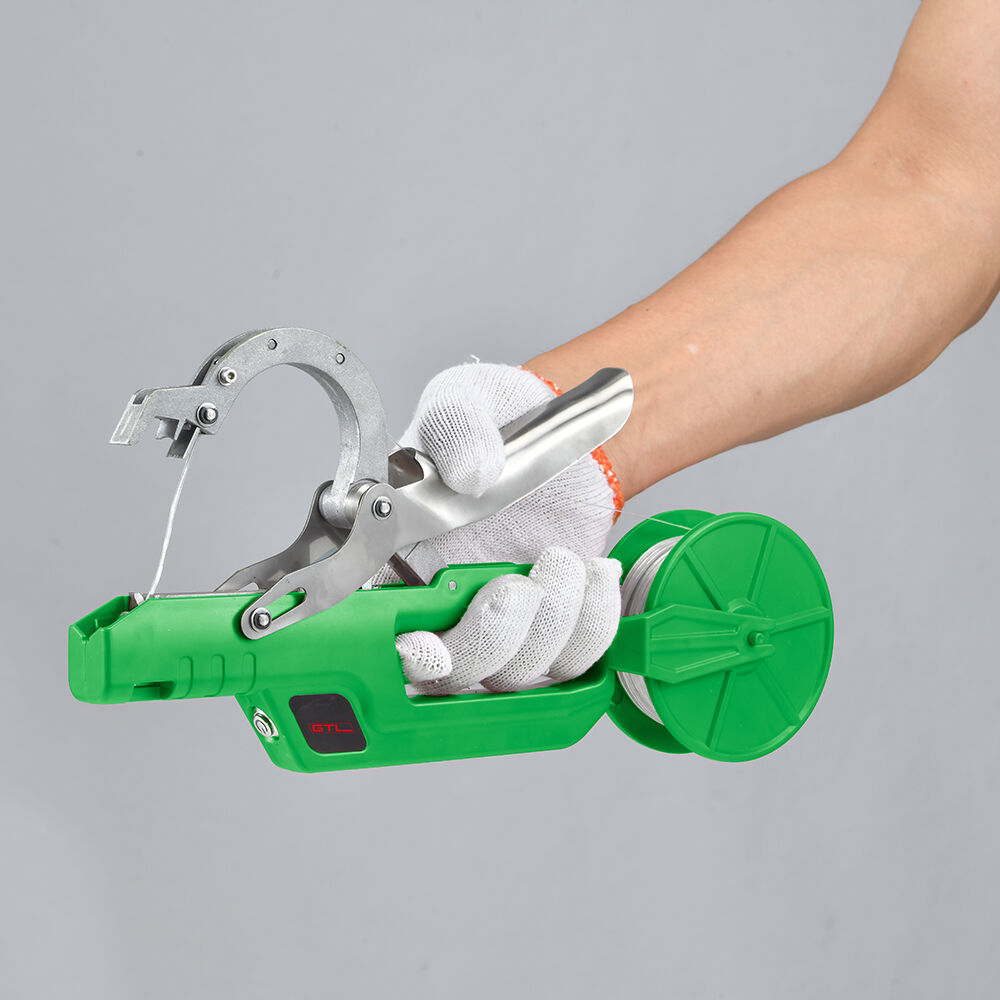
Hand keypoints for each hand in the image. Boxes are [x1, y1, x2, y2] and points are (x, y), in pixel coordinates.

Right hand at [390, 362, 623, 693]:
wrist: (556, 428)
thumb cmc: (494, 418)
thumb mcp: (464, 401)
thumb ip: (456, 428)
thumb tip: (468, 474)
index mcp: (392, 557)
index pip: (372, 631)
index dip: (393, 653)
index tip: (423, 645)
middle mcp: (438, 602)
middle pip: (444, 675)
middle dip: (485, 644)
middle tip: (517, 590)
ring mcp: (495, 621)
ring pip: (510, 677)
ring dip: (547, 630)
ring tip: (565, 563)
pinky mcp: (551, 626)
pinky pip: (570, 661)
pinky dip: (590, 627)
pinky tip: (595, 576)